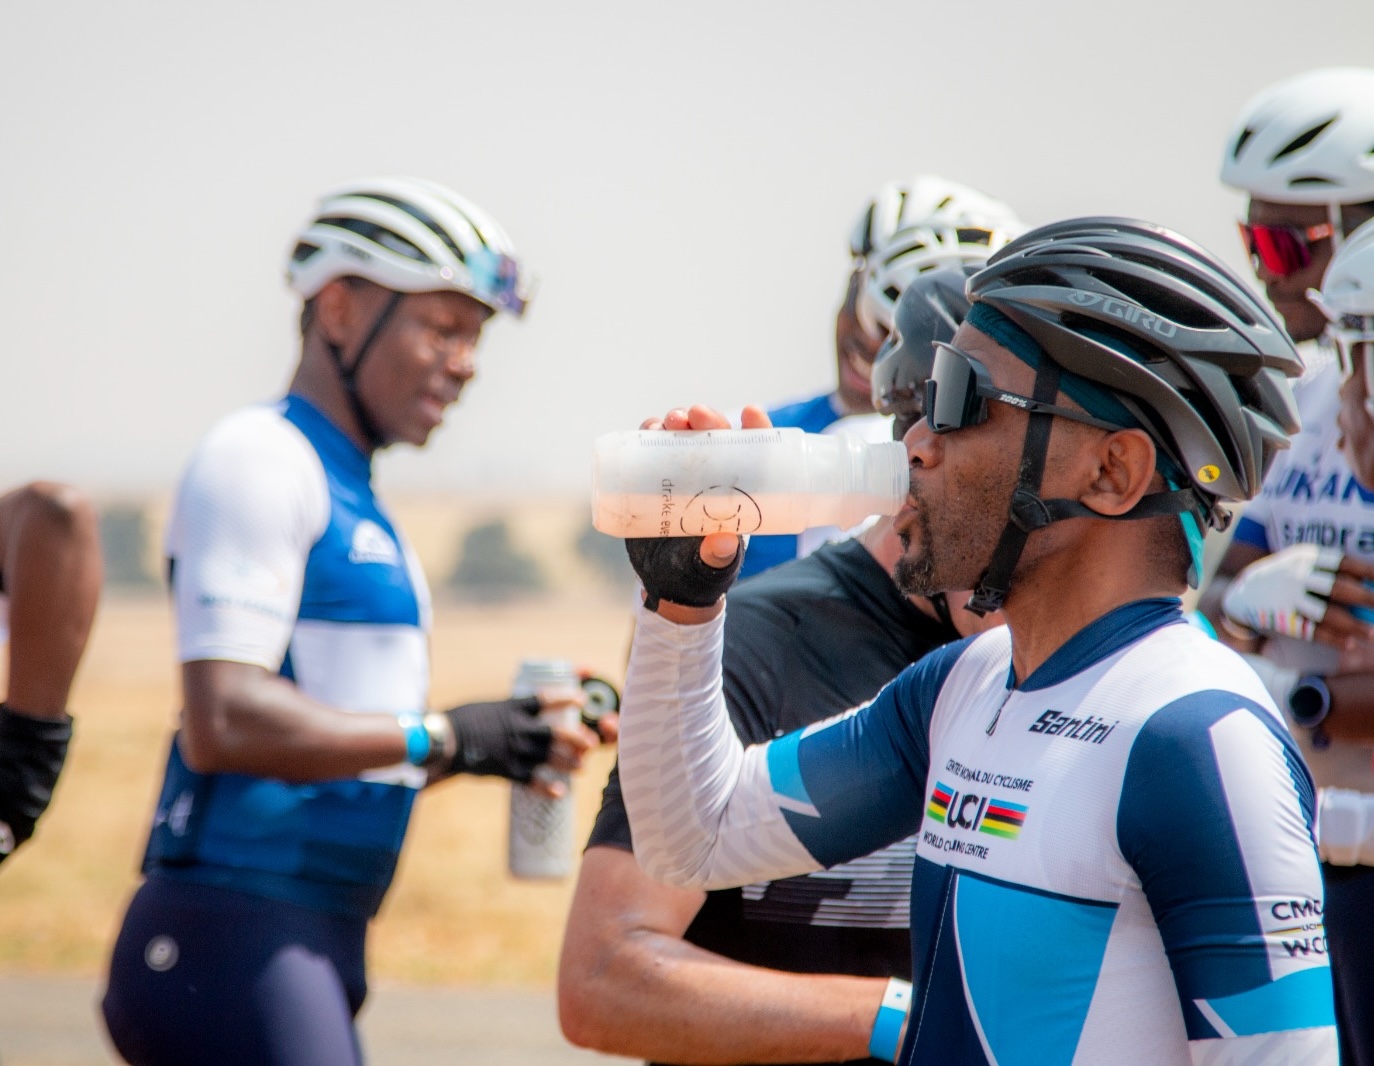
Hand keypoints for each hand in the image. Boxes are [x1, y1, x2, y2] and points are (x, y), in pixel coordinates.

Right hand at [439, 692, 592, 789]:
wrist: (443, 740)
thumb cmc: (462, 720)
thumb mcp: (489, 707)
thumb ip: (509, 711)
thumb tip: (525, 710)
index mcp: (513, 707)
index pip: (546, 699)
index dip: (566, 698)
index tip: (582, 699)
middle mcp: (517, 728)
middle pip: (555, 733)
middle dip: (576, 739)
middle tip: (591, 744)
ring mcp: (512, 750)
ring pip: (548, 757)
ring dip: (568, 762)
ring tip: (581, 767)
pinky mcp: (505, 769)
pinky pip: (530, 780)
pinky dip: (546, 787)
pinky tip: (560, 792)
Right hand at [626, 405, 769, 615]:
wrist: (667, 584)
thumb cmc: (702, 573)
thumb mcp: (713, 567)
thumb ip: (719, 557)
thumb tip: (725, 541)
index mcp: (739, 491)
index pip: (753, 451)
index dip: (755, 427)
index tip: (750, 412)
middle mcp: (713, 476)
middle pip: (714, 435)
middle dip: (707, 418)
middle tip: (694, 415)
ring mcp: (682, 475)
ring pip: (683, 435)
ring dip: (676, 420)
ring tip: (669, 422)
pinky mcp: (654, 478)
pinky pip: (652, 448)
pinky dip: (649, 433)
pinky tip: (647, 429)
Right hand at [1223, 545, 1373, 648]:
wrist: (1239, 595)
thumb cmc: (1279, 578)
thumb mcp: (1296, 561)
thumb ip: (1325, 566)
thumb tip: (1367, 576)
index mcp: (1305, 557)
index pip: (1343, 562)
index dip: (1367, 571)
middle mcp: (1297, 576)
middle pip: (1338, 588)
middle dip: (1366, 598)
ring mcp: (1289, 598)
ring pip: (1327, 613)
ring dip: (1353, 625)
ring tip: (1371, 633)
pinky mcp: (1282, 618)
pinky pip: (1311, 630)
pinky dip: (1331, 639)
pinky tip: (1349, 645)